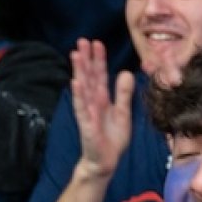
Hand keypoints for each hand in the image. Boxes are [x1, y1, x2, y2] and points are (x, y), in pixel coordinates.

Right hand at [69, 39, 133, 181]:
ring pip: (83, 88)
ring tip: (76, 54)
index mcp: (103, 99)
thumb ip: (124, 94)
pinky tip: (75, 82)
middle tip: (82, 40)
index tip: (97, 43)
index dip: (99, 60)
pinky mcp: (86, 124)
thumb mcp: (123, 113)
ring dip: (79, 71)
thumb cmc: (112, 138)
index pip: (100, 75)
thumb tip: (126, 72)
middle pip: (89, 77)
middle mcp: (93, 103)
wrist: (105, 161)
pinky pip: (82, 108)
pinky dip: (79, 95)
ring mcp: (88, 112)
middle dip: (86, 59)